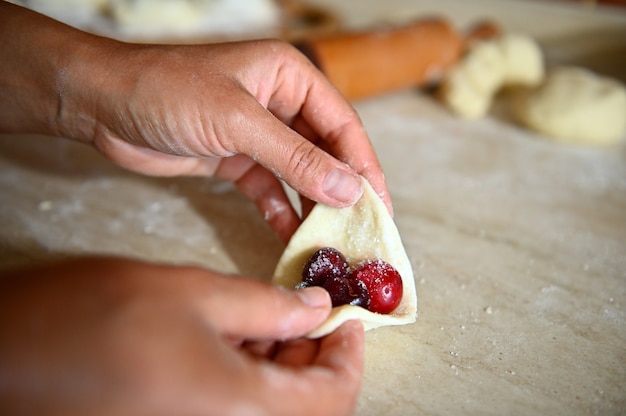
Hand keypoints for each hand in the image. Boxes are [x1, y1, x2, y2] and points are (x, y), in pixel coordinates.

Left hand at [0, 3, 391, 242]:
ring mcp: (257, 132)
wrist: (102, 105)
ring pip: (298, 173)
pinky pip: (268, 188)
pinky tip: (292, 236)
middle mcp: (279, 102)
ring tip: (331, 241)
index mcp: (289, 77)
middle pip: (324, 151)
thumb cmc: (168, 92)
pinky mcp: (235, 158)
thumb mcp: (239, 123)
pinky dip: (280, 210)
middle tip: (361, 231)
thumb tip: (350, 189)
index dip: (365, 166)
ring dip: (314, 205)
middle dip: (342, 190)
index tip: (380, 206)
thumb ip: (296, 158)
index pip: (342, 125)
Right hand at [0, 257, 363, 415]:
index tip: (348, 316)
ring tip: (274, 314)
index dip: (348, 352)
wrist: (13, 353)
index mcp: (242, 411)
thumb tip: (318, 307)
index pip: (333, 395)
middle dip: (314, 354)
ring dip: (283, 362)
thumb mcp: (197, 295)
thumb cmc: (95, 320)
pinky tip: (240, 334)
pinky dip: (250, 374)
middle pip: (305, 406)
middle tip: (310, 307)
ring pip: (270, 406)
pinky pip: (235, 407)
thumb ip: (270, 304)